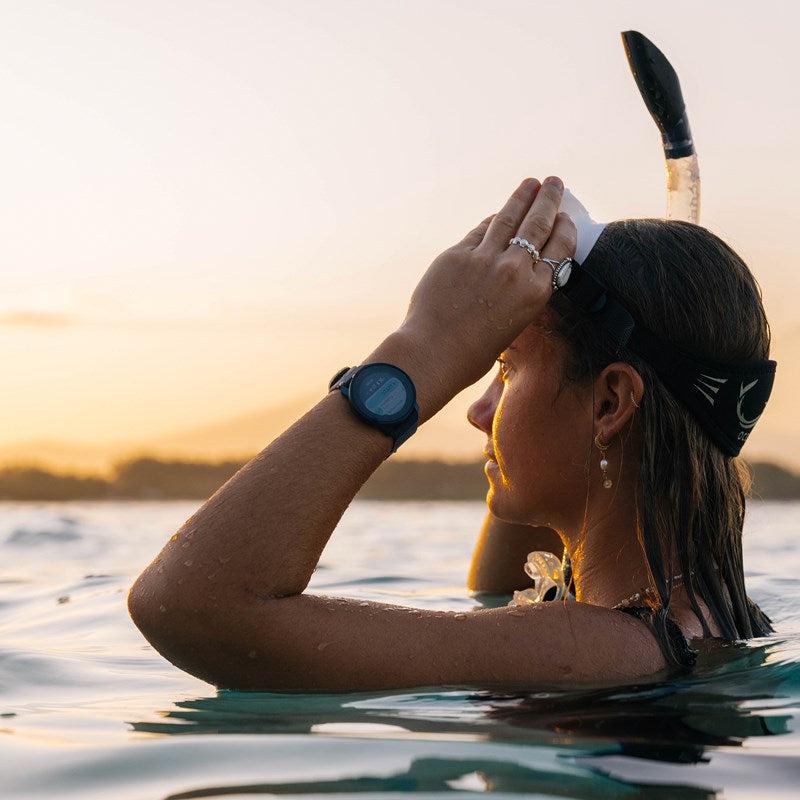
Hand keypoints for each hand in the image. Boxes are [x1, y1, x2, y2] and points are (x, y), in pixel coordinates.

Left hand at [397, 176, 576, 401]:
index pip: (560, 247)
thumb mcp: (515, 320)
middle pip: (538, 224)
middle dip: (548, 200)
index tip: (564, 216)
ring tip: (531, 184)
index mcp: (536, 292)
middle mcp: (515, 271)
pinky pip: (479, 232)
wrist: (434, 353)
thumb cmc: (474, 349)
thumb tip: (516, 256)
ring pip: (509, 218)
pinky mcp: (457, 254)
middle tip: (554, 183)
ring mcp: (485, 259)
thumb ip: (521, 288)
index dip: (563, 227)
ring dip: (522, 197)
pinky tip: (496, 215)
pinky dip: (490, 222)